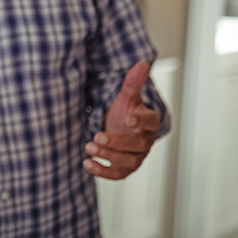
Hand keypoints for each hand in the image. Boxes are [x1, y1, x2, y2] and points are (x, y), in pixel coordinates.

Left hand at [83, 61, 160, 179]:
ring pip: (128, 162)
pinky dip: (103, 171)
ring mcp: (136, 156)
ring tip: (88, 147)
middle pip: (137, 146)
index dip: (140, 121)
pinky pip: (117, 174)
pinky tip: (87, 163)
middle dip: (117, 143)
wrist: (122, 129)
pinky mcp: (125, 167)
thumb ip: (133, 83)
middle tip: (96, 137)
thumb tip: (142, 63)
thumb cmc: (126, 112)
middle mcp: (145, 141)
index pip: (150, 122)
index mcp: (150, 122)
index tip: (127, 119)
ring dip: (108, 157)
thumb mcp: (127, 96)